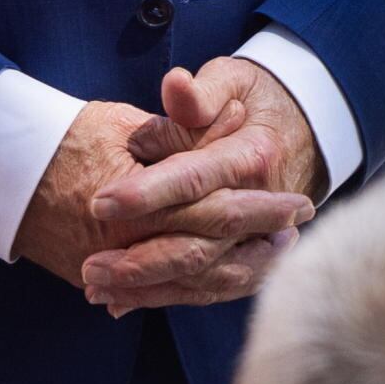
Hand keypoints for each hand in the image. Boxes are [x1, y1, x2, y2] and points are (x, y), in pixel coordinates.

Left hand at [75, 62, 322, 312]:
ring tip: (95, 287)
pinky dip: (165, 298)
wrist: (296, 132)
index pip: (197, 179)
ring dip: (148, 288)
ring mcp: (263, 239)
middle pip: (201, 242)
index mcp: (253, 156)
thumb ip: (200, 94)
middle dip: (142, 259)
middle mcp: (262, 205)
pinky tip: (119, 302)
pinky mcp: (253, 260)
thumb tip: (176, 85)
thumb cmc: (253, 101)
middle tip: (89, 264)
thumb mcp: (232, 81)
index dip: (149, 192)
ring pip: (204, 277)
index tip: (100, 201)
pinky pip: (210, 291)